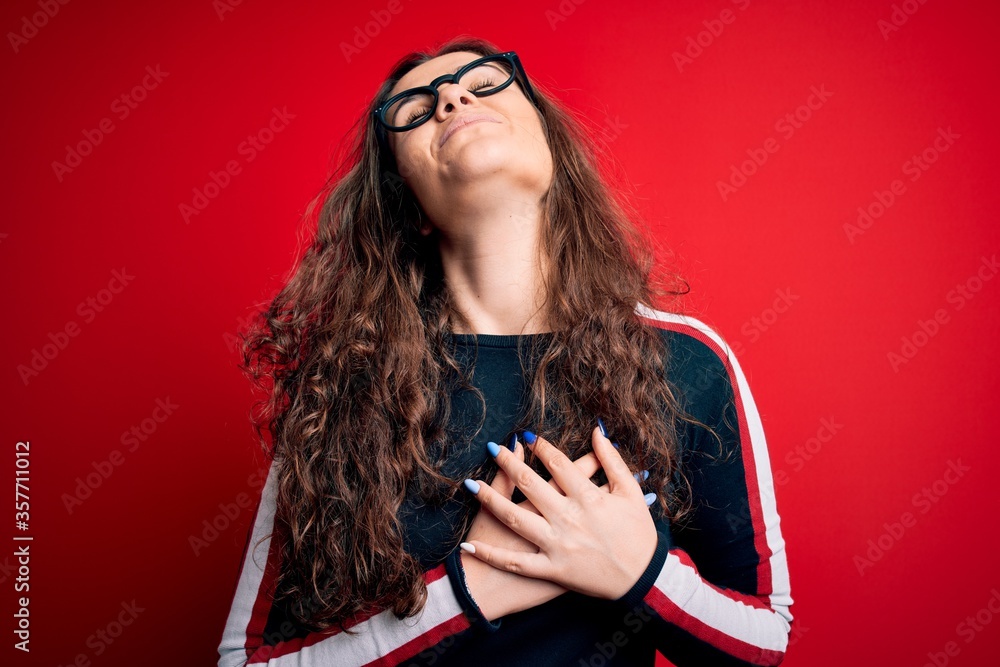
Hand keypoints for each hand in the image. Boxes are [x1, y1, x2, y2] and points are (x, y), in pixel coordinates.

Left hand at [461, 425, 657, 599]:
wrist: (644, 579)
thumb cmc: (640, 534)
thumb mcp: (631, 492)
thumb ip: (613, 461)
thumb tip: (597, 431)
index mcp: (589, 498)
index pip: (558, 464)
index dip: (541, 448)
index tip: (527, 436)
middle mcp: (569, 518)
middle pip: (530, 484)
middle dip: (509, 463)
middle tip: (493, 449)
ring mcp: (557, 545)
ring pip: (516, 518)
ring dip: (490, 499)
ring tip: (471, 484)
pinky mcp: (551, 570)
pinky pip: (515, 562)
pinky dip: (491, 555)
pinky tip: (469, 545)